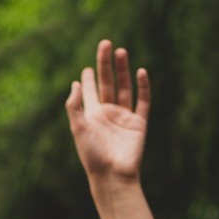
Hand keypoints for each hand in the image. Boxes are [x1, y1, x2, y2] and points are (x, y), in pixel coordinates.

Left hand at [65, 38, 148, 185]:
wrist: (112, 175)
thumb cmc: (92, 155)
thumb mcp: (78, 128)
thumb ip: (74, 106)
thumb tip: (76, 83)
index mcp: (92, 115)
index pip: (90, 91)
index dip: (88, 78)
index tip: (87, 67)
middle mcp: (108, 113)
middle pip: (108, 83)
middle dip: (106, 64)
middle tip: (105, 44)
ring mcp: (124, 117)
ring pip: (125, 88)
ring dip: (123, 70)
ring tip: (120, 51)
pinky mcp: (139, 122)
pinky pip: (143, 101)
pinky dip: (143, 87)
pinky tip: (141, 72)